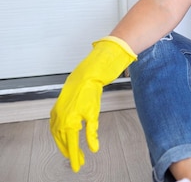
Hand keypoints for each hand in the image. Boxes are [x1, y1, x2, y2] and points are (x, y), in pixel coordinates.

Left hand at [50, 37, 136, 171]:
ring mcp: (78, 103)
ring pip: (72, 132)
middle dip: (67, 149)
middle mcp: (67, 102)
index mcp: (64, 97)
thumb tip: (81, 106)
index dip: (60, 140)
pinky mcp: (91, 103)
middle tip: (73, 162)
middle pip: (61, 132)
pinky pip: (90, 125)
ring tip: (79, 162)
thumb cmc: (95, 68)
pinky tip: (93, 147)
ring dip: (75, 149)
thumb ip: (79, 96)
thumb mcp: (83, 83)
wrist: (105, 57)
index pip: (56, 125)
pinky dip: (91, 137)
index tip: (66, 151)